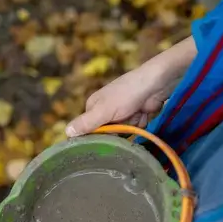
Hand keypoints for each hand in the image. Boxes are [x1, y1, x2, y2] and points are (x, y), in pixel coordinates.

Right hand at [66, 36, 196, 136]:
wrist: (156, 83)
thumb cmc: (127, 93)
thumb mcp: (104, 110)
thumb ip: (86, 123)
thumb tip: (66, 132)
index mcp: (93, 106)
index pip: (88, 130)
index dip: (96, 136)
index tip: (105, 138)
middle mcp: (105, 109)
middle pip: (106, 133)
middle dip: (117, 130)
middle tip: (124, 122)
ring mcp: (121, 112)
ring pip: (122, 133)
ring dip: (131, 126)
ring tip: (136, 114)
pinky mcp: (136, 115)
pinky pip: (134, 129)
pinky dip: (140, 123)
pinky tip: (144, 114)